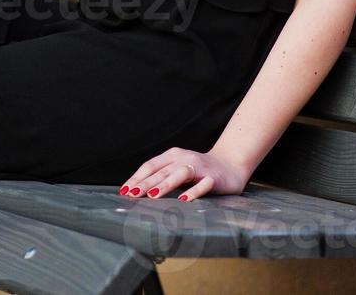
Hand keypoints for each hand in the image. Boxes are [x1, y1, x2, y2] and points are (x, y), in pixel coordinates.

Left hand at [118, 147, 249, 201]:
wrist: (230, 164)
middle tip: (131, 195)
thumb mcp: (177, 170)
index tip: (124, 191)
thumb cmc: (198, 170)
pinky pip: (203, 184)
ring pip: (179, 174)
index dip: (136, 178)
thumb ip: (161, 176)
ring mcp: (199, 167)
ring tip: (152, 195)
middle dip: (145, 183)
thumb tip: (136, 190)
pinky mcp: (214, 178)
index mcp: (172, 156)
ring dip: (165, 184)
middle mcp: (184, 159)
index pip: (150, 166)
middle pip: (161, 171)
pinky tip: (184, 199)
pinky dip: (193, 191)